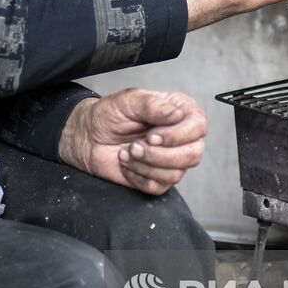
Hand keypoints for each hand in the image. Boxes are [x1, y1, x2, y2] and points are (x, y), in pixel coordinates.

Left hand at [59, 89, 206, 194]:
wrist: (88, 136)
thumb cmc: (109, 114)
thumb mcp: (129, 100)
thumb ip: (153, 104)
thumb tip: (176, 114)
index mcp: (180, 113)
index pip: (198, 127)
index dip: (177, 135)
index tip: (152, 135)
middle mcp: (181, 138)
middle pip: (193, 155)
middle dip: (161, 155)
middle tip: (135, 146)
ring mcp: (171, 160)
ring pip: (175, 174)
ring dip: (145, 165)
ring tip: (127, 152)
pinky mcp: (158, 179)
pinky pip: (158, 186)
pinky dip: (137, 176)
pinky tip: (126, 164)